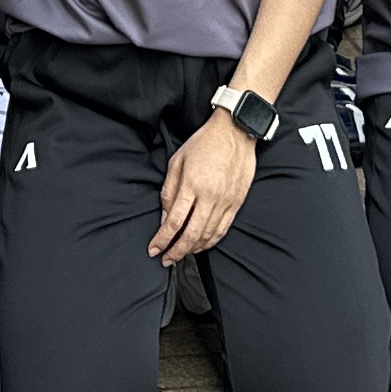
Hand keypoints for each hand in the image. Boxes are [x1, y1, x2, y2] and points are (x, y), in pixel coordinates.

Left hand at [152, 112, 258, 261]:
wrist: (236, 132)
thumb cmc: (204, 143)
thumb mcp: (177, 161)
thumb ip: (169, 191)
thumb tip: (165, 217)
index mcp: (192, 185)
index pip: (174, 221)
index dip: (162, 239)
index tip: (154, 249)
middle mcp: (210, 197)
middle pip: (191, 234)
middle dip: (176, 251)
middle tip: (166, 260)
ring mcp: (225, 202)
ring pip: (208, 236)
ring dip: (192, 249)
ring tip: (180, 254)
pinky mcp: (236, 203)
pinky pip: (223, 230)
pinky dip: (210, 242)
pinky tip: (200, 246)